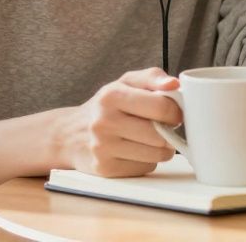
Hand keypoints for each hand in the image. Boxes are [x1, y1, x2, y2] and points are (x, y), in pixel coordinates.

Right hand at [54, 68, 181, 177]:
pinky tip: (135, 151)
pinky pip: (145, 168)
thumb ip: (153, 77)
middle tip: (164, 126)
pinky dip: (147, 160)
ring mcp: (102, 148)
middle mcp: (104, 122)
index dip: (176, 111)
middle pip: (160, 135)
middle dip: (170, 131)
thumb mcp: (126, 82)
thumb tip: (174, 84)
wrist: (69, 134)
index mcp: (111, 96)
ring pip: (156, 154)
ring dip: (162, 148)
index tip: (175, 113)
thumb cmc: (106, 106)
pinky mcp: (105, 168)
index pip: (161, 107)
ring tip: (150, 138)